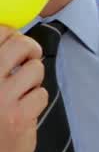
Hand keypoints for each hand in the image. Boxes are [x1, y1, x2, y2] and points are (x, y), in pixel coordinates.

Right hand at [0, 27, 45, 151]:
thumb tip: (12, 35)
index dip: (12, 34)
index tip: (15, 42)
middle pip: (21, 45)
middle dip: (31, 49)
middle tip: (30, 57)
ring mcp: (0, 99)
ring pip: (35, 70)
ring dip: (33, 80)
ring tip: (20, 92)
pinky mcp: (19, 116)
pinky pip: (41, 94)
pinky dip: (36, 101)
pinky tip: (23, 110)